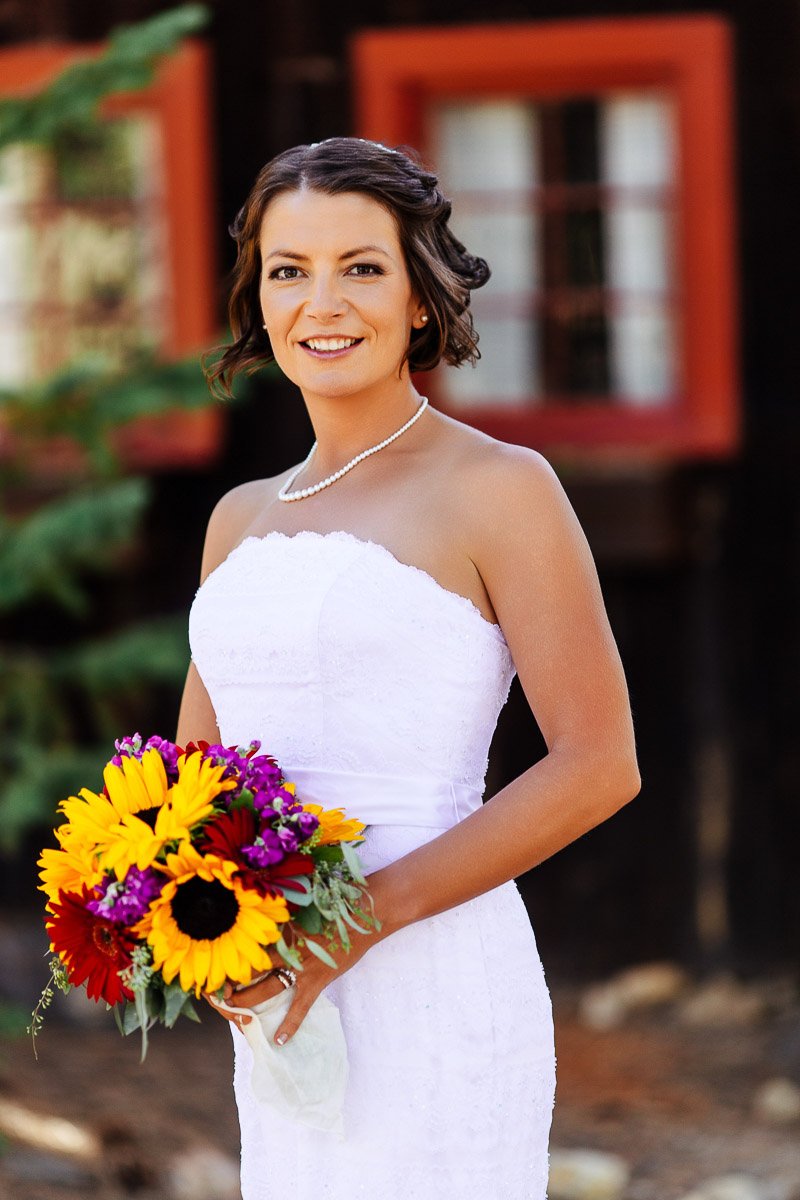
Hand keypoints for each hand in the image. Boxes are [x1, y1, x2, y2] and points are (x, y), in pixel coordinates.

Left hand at [203, 921, 381, 1046]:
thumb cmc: (335, 907)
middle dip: (233, 981)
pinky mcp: (317, 982)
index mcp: (282, 930)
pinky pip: (300, 1008)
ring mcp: (301, 968)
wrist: (363, 917)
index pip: (250, 945)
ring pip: (268, 989)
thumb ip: (284, 915)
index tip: (217, 963)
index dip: (232, 955)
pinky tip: (278, 1040)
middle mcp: (287, 950)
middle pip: (252, 969)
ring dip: (249, 1001)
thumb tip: (267, 910)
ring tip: (235, 1012)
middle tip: (218, 991)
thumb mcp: (305, 907)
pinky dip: (290, 1025)